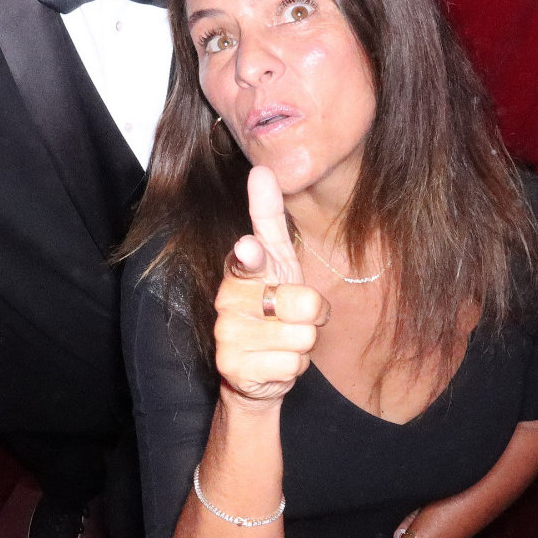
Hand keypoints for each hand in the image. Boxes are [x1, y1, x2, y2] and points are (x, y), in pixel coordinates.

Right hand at [214, 165, 328, 401]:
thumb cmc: (274, 305)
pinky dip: (292, 367)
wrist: (258, 367)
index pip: (247, 259)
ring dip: (302, 343)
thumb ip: (269, 218)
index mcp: (240, 269)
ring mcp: (227, 335)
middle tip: (291, 317)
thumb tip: (261, 170)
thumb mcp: (278, 261)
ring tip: (282, 340)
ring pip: (302, 337)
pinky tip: (274, 362)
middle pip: (304, 302)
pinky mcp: (234, 367)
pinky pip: (292, 364)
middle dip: (311, 315)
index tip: (249, 249)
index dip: (252, 256)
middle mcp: (228, 300)